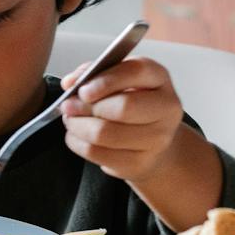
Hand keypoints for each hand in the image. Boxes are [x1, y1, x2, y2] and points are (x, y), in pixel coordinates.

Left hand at [59, 57, 184, 181]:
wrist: (151, 141)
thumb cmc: (130, 103)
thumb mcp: (117, 80)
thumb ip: (93, 73)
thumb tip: (70, 82)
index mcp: (159, 77)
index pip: (136, 72)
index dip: (105, 81)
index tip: (82, 89)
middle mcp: (166, 107)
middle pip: (123, 107)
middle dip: (87, 107)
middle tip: (68, 106)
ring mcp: (157, 138)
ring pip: (106, 133)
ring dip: (78, 126)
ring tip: (70, 120)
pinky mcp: (141, 162)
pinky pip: (98, 153)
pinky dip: (79, 144)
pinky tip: (76, 136)